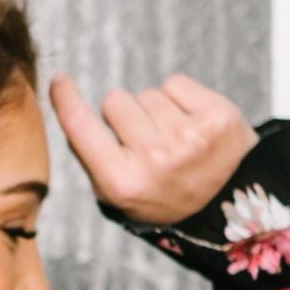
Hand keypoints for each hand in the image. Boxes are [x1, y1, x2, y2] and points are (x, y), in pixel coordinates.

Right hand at [51, 70, 255, 227]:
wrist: (229, 209)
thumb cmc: (164, 199)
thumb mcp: (119, 197)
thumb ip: (92, 158)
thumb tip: (70, 108)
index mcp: (123, 182)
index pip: (80, 126)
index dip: (65, 99)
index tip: (60, 80)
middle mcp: (154, 158)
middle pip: (114, 100)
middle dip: (124, 115)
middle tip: (145, 141)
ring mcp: (188, 136)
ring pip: (147, 93)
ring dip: (155, 110)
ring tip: (174, 139)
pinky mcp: (217, 116)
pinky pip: (175, 83)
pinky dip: (179, 98)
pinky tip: (190, 124)